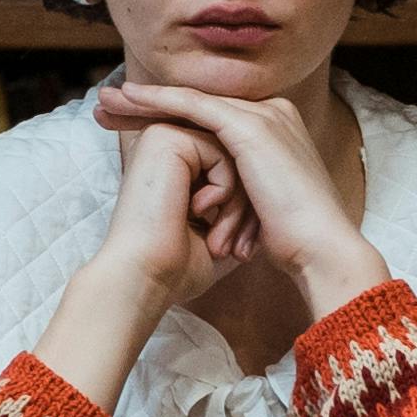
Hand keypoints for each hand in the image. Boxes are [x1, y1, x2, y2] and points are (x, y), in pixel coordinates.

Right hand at [27, 120, 248, 407]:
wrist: (145, 279)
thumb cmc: (178, 267)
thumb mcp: (219, 231)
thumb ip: (239, 204)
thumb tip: (271, 197)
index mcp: (172, 166)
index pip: (233, 172)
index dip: (244, 211)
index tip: (239, 251)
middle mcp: (166, 146)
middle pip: (237, 161)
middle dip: (244, 208)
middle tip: (236, 250)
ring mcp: (164, 137)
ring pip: (234, 156)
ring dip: (237, 203)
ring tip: (221, 243)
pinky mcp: (167, 138)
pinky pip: (223, 152)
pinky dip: (225, 189)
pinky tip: (199, 214)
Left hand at [91, 81, 385, 313]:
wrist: (320, 251)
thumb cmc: (291, 241)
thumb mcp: (258, 205)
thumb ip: (238, 188)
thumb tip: (209, 200)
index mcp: (274, 130)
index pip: (208, 119)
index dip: (165, 119)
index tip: (125, 124)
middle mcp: (272, 113)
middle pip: (196, 106)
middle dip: (146, 105)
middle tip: (104, 106)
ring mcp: (264, 116)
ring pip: (190, 103)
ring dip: (143, 101)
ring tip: (103, 104)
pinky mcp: (252, 127)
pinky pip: (195, 108)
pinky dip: (160, 101)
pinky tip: (130, 99)